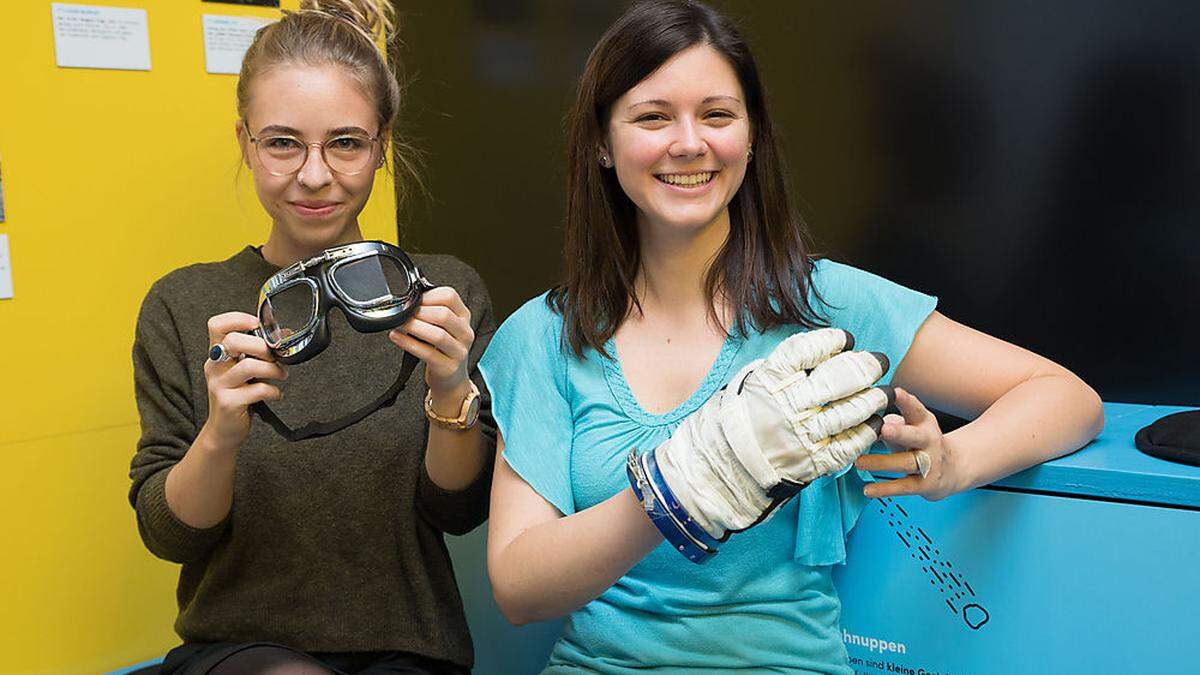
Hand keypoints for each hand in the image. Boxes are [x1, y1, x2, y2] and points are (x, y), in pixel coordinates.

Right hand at [199, 312, 286, 452]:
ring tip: (281, 375)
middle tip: (275, 357)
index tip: (257, 324)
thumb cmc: (238, 396)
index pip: (216, 325)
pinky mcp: (228, 403)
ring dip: (273, 369)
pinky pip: (257, 390)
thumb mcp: (244, 371)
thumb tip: (284, 334)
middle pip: (233, 341)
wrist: (224, 431)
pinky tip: (277, 394)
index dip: (237, 318)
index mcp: (217, 354)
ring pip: (248, 366)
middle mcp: (214, 367)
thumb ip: (258, 353)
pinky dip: (273, 391)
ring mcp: (219, 385)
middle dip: (262, 346)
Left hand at [388, 286, 473, 407]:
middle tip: (403, 313)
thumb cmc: (443, 349)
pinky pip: (427, 353)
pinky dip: (408, 343)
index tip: (413, 300)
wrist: (451, 379)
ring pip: (438, 335)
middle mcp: (465, 333)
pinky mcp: (448, 367)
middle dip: (419, 312)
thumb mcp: (444, 326)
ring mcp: (459, 351)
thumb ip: (432, 311)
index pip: (450, 297)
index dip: (429, 296)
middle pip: (444, 315)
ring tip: (399, 324)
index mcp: (464, 317)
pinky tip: (396, 337)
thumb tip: (408, 300)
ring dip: (414, 327)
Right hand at [644, 328, 891, 545]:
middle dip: (864, 367)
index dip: (832, 341)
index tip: (845, 339)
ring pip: (850, 411)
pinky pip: (849, 444)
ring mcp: (802, 434)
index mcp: (769, 381)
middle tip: (879, 361)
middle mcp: (789, 404)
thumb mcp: (746, 387)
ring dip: (872, 400)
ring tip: (883, 393)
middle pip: (838, 378)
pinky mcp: (813, 462)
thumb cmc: (731, 426)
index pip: (808, 351)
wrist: (718, 473)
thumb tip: (811, 358)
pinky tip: (873, 424)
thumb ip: (776, 372)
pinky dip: (866, 433)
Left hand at [854, 387, 960, 500]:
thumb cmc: (922, 444)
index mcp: (924, 423)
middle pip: (914, 436)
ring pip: (905, 463)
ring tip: (859, 462)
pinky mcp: (925, 485)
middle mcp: (929, 442)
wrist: (954, 469)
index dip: (906, 401)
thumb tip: (862, 422)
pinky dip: (885, 489)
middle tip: (883, 428)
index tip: (895, 393)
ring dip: (881, 462)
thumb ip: (889, 423)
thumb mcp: (910, 427)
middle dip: (899, 432)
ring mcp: (928, 464)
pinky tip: (868, 490)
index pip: (916, 409)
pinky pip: (903, 487)